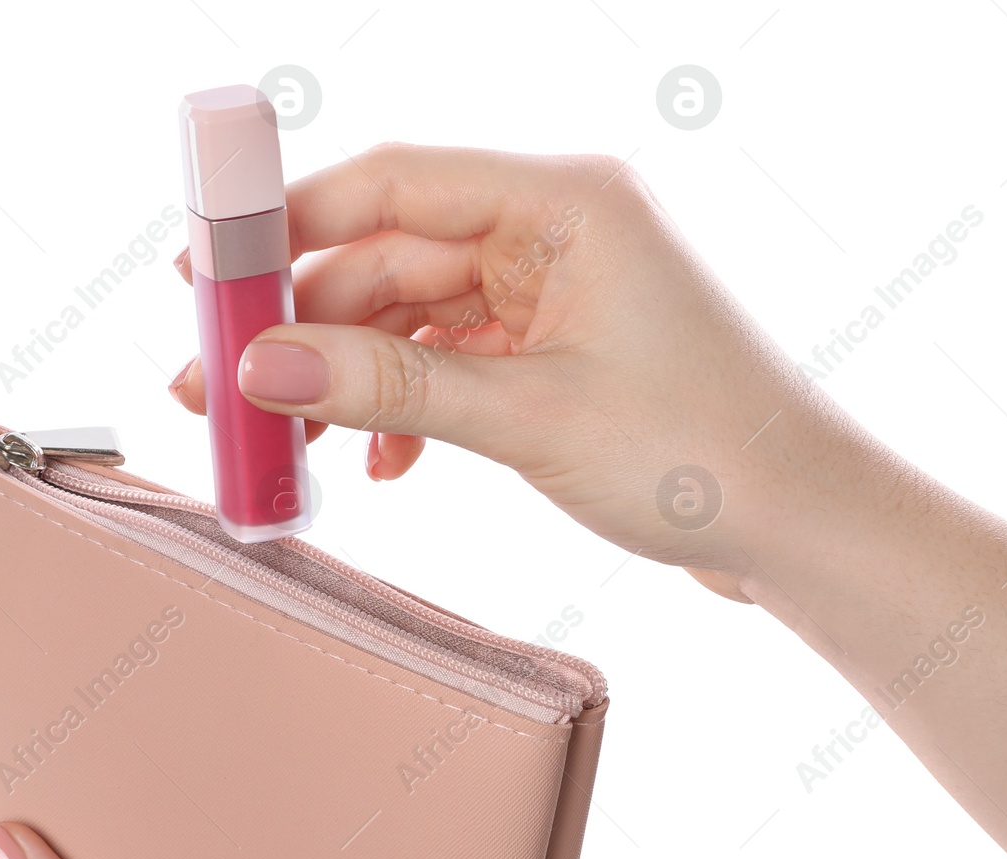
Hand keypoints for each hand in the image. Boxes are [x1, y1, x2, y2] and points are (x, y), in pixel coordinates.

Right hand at [167, 143, 861, 601]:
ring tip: (286, 441)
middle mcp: (557, 230)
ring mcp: (558, 293)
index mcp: (564, 200)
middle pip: (390, 255)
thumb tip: (268, 364)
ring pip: (414, 318)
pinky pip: (453, 363)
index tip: (206, 273)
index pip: (391, 182)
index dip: (286, 225)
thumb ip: (391, 385)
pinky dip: (409, 408)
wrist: (800, 526)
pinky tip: (383, 462)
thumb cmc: (704, 453)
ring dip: (350, 379)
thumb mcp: (530, 416)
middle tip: (218, 386)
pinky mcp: (560, 353)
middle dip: (304, 328)